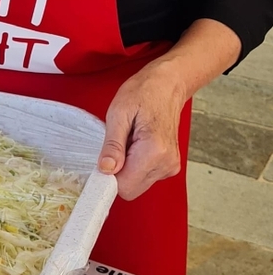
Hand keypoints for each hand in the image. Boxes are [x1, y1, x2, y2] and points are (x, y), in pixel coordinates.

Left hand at [97, 60, 186, 199]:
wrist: (168, 85)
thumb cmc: (144, 92)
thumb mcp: (119, 112)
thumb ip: (113, 144)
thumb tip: (106, 169)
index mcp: (155, 151)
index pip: (125, 186)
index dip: (109, 177)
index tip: (103, 161)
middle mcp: (166, 164)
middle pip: (131, 189)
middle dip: (118, 171)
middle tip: (119, 143)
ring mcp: (170, 166)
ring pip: (137, 184)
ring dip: (127, 167)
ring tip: (130, 139)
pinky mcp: (169, 165)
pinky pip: (145, 176)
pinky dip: (136, 164)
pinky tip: (138, 142)